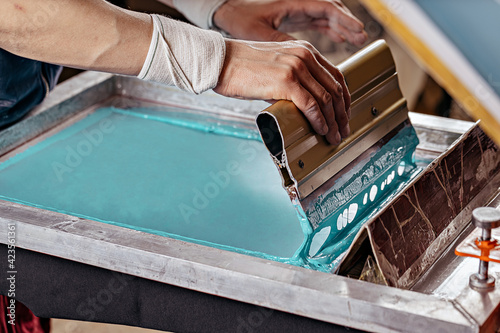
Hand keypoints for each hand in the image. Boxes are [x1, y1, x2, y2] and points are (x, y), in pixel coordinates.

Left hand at [213, 0, 366, 43]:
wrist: (226, 12)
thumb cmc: (239, 19)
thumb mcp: (262, 35)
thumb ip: (283, 45)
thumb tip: (304, 60)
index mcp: (293, 2)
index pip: (326, 8)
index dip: (345, 19)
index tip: (358, 31)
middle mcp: (298, 3)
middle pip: (332, 10)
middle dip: (348, 23)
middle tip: (362, 38)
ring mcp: (297, 9)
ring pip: (327, 15)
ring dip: (342, 26)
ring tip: (357, 39)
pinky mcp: (294, 17)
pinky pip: (318, 21)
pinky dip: (331, 29)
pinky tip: (341, 38)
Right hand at [214, 39, 349, 144]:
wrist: (220, 62)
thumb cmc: (242, 68)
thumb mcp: (275, 68)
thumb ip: (292, 82)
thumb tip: (302, 107)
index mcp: (304, 50)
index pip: (335, 75)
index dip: (343, 99)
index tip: (343, 115)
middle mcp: (305, 55)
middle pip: (334, 88)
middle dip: (341, 113)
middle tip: (342, 130)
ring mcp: (296, 67)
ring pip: (325, 98)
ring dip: (332, 121)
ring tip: (333, 135)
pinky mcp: (286, 81)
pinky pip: (311, 105)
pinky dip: (318, 120)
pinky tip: (320, 130)